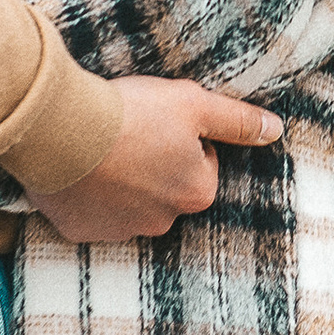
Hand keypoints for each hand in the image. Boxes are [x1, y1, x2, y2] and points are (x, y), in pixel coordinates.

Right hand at [27, 77, 281, 242]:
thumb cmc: (131, 114)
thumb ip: (237, 120)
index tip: (159, 121)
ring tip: (99, 148)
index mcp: (196, 193)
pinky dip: (86, 193)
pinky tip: (77, 167)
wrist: (59, 131)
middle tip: (127, 132)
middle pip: (165, 186)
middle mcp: (162, 222)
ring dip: (119, 180)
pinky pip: (90, 211)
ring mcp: (119, 230)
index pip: (202, 162)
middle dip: (152, 163)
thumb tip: (275, 129)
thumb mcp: (194, 104)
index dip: (182, 135)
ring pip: (127, 201)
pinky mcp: (80, 230)